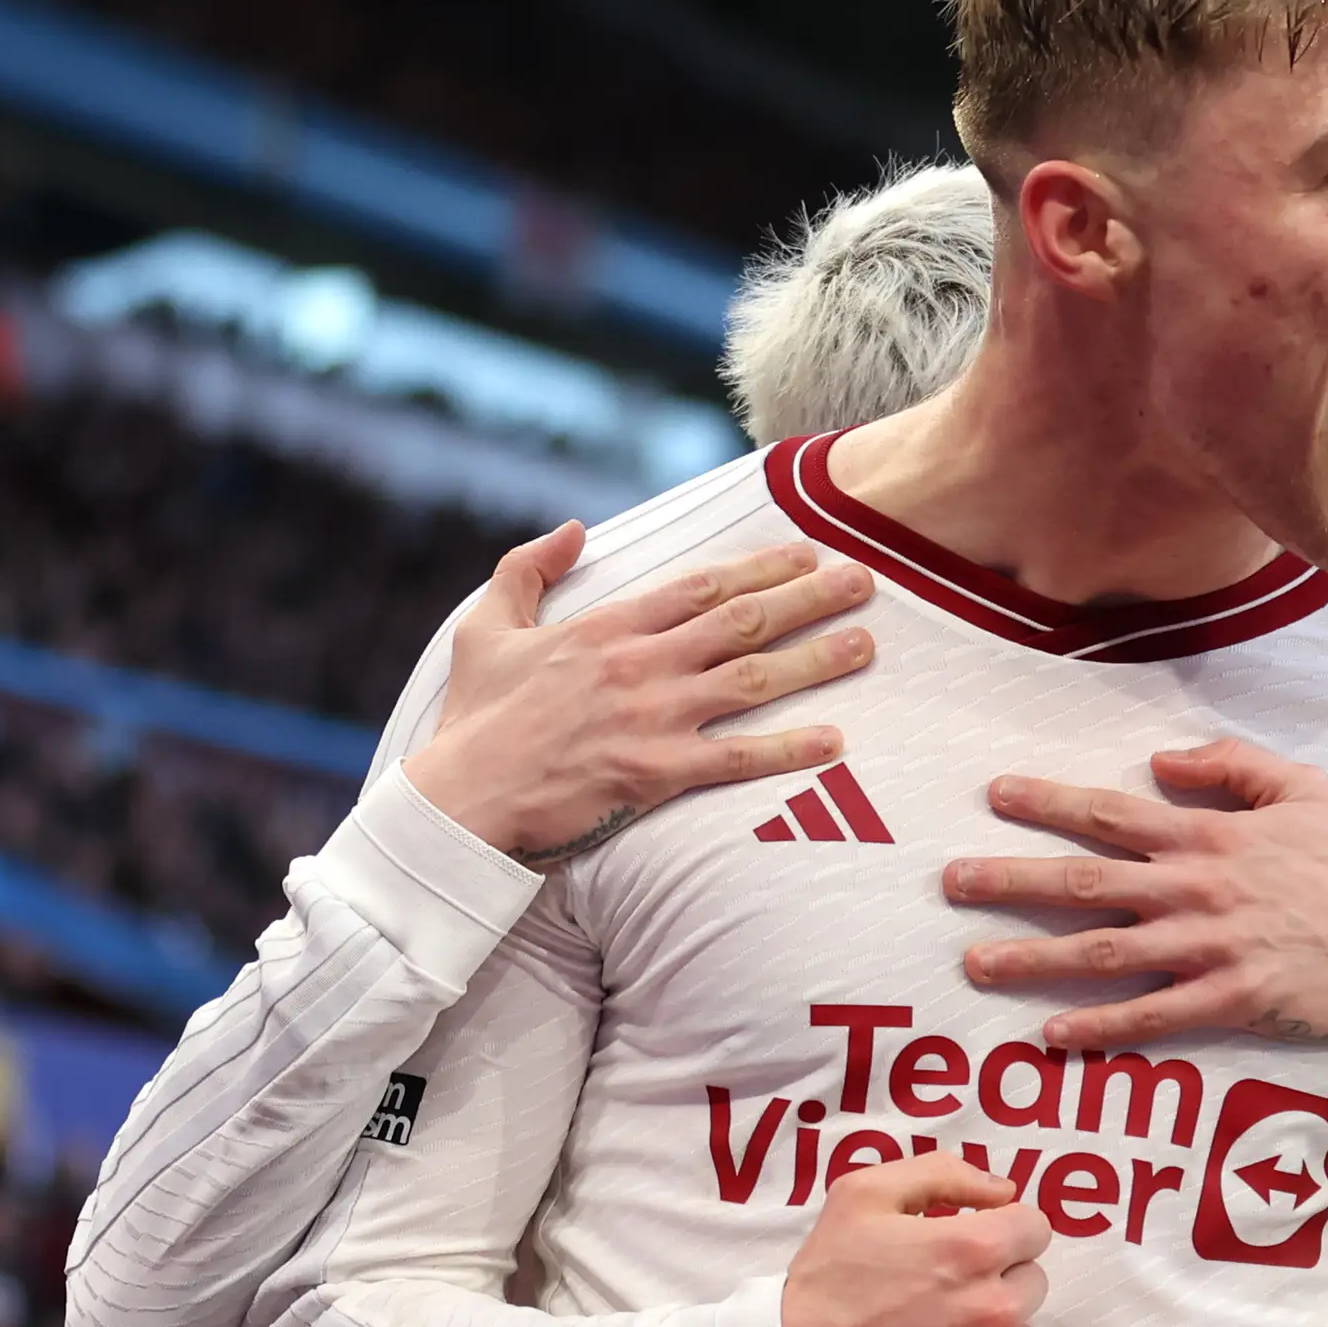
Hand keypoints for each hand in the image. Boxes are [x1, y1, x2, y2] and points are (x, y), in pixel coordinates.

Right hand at [401, 527, 875, 866]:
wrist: (461, 796)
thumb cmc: (476, 718)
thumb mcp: (486, 627)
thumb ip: (527, 570)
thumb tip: (572, 530)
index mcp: (605, 628)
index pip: (700, 588)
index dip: (759, 567)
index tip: (805, 553)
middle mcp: (639, 665)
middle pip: (742, 622)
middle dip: (808, 598)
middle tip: (862, 581)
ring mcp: (652, 718)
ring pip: (752, 680)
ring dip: (814, 661)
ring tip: (866, 644)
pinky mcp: (656, 774)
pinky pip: (737, 759)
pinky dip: (788, 751)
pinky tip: (835, 742)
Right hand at [777, 1152, 1048, 1326]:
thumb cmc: (823, 1284)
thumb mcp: (863, 1196)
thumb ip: (943, 1175)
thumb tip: (1004, 1191)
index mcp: (974, 1250)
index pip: (1034, 1229)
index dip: (999, 1232)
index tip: (965, 1248)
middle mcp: (995, 1311)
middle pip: (1031, 1284)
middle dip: (996, 1281)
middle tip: (941, 1296)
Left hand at [946, 740, 1327, 1052]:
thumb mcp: (1302, 788)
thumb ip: (1230, 764)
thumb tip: (1161, 759)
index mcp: (1209, 836)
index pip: (1112, 813)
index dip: (1049, 802)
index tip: (995, 795)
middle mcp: (1195, 890)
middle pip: (1085, 881)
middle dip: (1012, 880)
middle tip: (952, 882)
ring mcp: (1207, 949)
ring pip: (1103, 951)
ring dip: (1034, 957)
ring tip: (975, 962)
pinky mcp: (1226, 1002)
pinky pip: (1149, 1017)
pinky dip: (1099, 1027)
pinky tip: (1049, 1034)